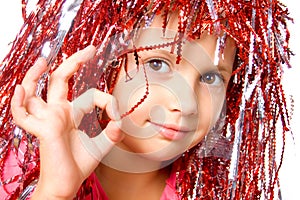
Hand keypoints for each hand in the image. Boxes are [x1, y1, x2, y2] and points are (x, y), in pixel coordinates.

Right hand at [11, 45, 123, 198]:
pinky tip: (22, 89)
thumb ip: (111, 132)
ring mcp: (47, 120)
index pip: (90, 94)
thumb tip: (119, 122)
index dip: (107, 101)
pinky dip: (18, 103)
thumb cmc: (79, 164)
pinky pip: (23, 115)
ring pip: (33, 92)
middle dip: (73, 62)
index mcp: (71, 113)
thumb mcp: (101, 145)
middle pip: (59, 80)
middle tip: (89, 50)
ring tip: (43, 60)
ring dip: (34, 75)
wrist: (67, 184)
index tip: (117, 114)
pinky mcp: (42, 130)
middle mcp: (57, 112)